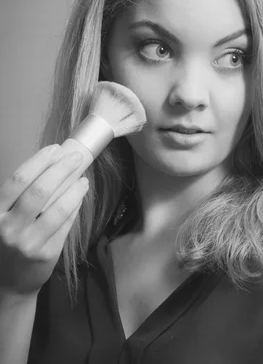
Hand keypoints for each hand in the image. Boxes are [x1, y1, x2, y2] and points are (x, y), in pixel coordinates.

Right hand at [0, 145, 88, 297]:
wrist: (7, 284)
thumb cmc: (6, 242)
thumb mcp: (3, 218)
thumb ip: (19, 197)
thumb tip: (50, 166)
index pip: (18, 181)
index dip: (39, 162)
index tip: (55, 149)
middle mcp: (7, 228)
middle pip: (39, 191)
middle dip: (61, 170)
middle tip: (75, 157)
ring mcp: (28, 242)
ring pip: (57, 207)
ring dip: (74, 188)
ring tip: (83, 177)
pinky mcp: (46, 253)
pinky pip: (66, 223)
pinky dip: (75, 205)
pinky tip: (80, 195)